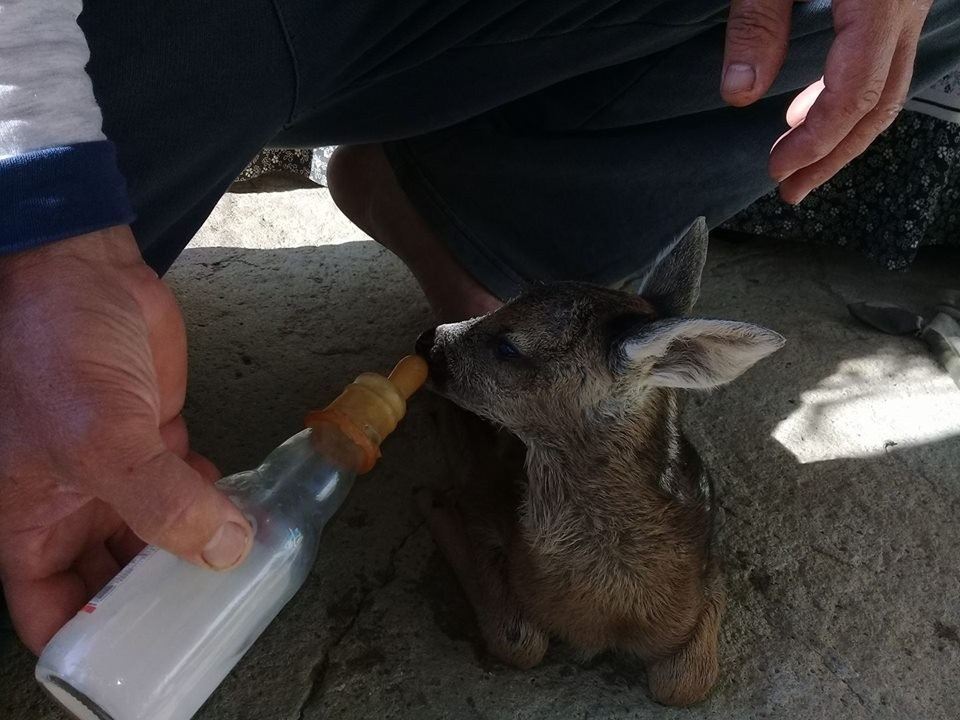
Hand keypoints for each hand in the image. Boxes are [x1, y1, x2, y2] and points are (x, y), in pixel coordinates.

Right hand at [0, 227, 251, 653]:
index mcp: (31, 520)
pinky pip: (187, 487)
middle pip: (113, 579)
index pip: (50, 607)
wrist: (80, 271)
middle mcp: (73, 504)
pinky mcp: (158, 435)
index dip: (87, 641)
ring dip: (194, 550)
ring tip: (240, 572)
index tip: (140, 662)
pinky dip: (212, 502)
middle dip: (156, 601)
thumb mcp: (98, 439)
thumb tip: (224, 553)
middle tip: (210, 621)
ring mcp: (119, 470)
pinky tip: (242, 513)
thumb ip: (159, 502)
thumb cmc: (51, 352)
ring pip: (157, 534)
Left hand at [721, 0, 932, 202]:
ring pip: (889, 85)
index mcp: (880, 3)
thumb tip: (739, 93)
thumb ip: (757, 24)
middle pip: (881, 103)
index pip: (855, 94)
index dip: (815, 142)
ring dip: (844, 132)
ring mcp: (910, 3)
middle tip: (792, 190)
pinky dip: (851, 96)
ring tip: (798, 162)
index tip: (777, 169)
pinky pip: (884, 61)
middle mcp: (907, 8)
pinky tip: (810, 108)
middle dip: (834, 156)